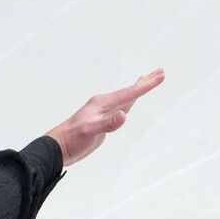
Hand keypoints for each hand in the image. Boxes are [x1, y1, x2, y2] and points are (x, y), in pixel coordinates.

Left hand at [46, 69, 163, 166]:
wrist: (59, 146)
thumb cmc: (73, 138)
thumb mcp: (91, 131)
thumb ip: (108, 124)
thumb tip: (124, 115)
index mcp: (103, 103)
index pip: (129, 93)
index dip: (146, 85)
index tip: (160, 75)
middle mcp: (104, 104)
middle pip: (129, 91)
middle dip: (145, 82)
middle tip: (160, 72)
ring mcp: (104, 112)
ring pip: (125, 98)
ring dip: (137, 90)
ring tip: (146, 81)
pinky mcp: (103, 121)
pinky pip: (120, 107)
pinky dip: (129, 101)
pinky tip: (129, 102)